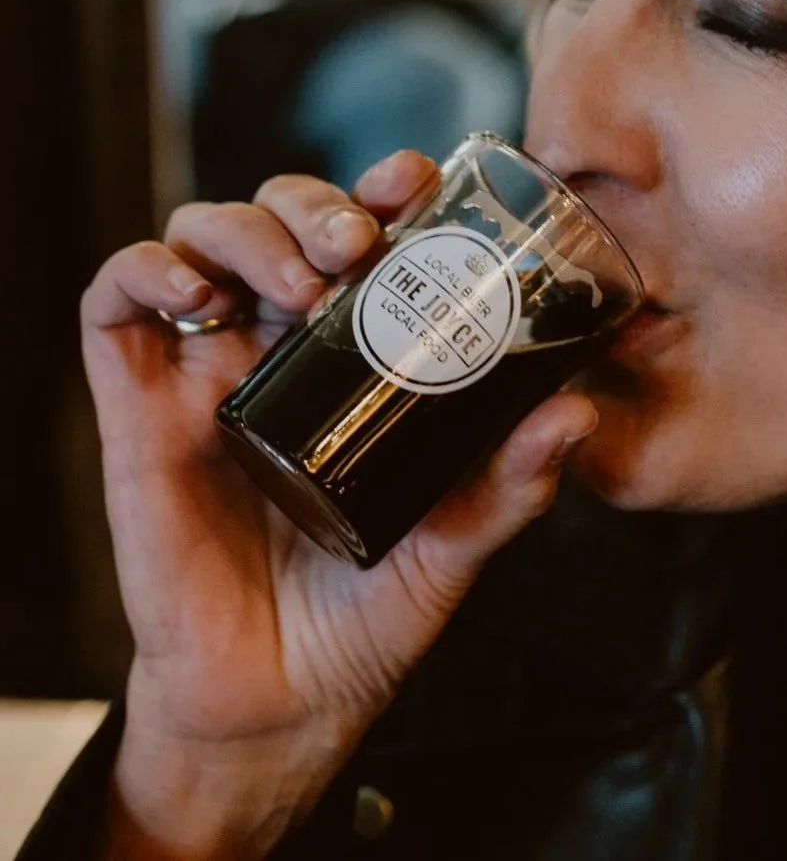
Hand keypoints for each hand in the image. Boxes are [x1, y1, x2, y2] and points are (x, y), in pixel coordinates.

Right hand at [84, 150, 595, 858]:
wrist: (282, 702)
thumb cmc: (369, 608)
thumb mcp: (455, 538)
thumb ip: (511, 480)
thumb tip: (577, 411)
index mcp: (352, 349)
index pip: (359, 233)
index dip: (379, 187)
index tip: (413, 180)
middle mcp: (277, 341)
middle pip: (279, 214)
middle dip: (315, 202)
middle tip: (356, 242)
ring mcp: (204, 367)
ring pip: (201, 235)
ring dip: (245, 226)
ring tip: (293, 276)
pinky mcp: (136, 407)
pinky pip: (114, 307)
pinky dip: (144, 270)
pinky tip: (193, 295)